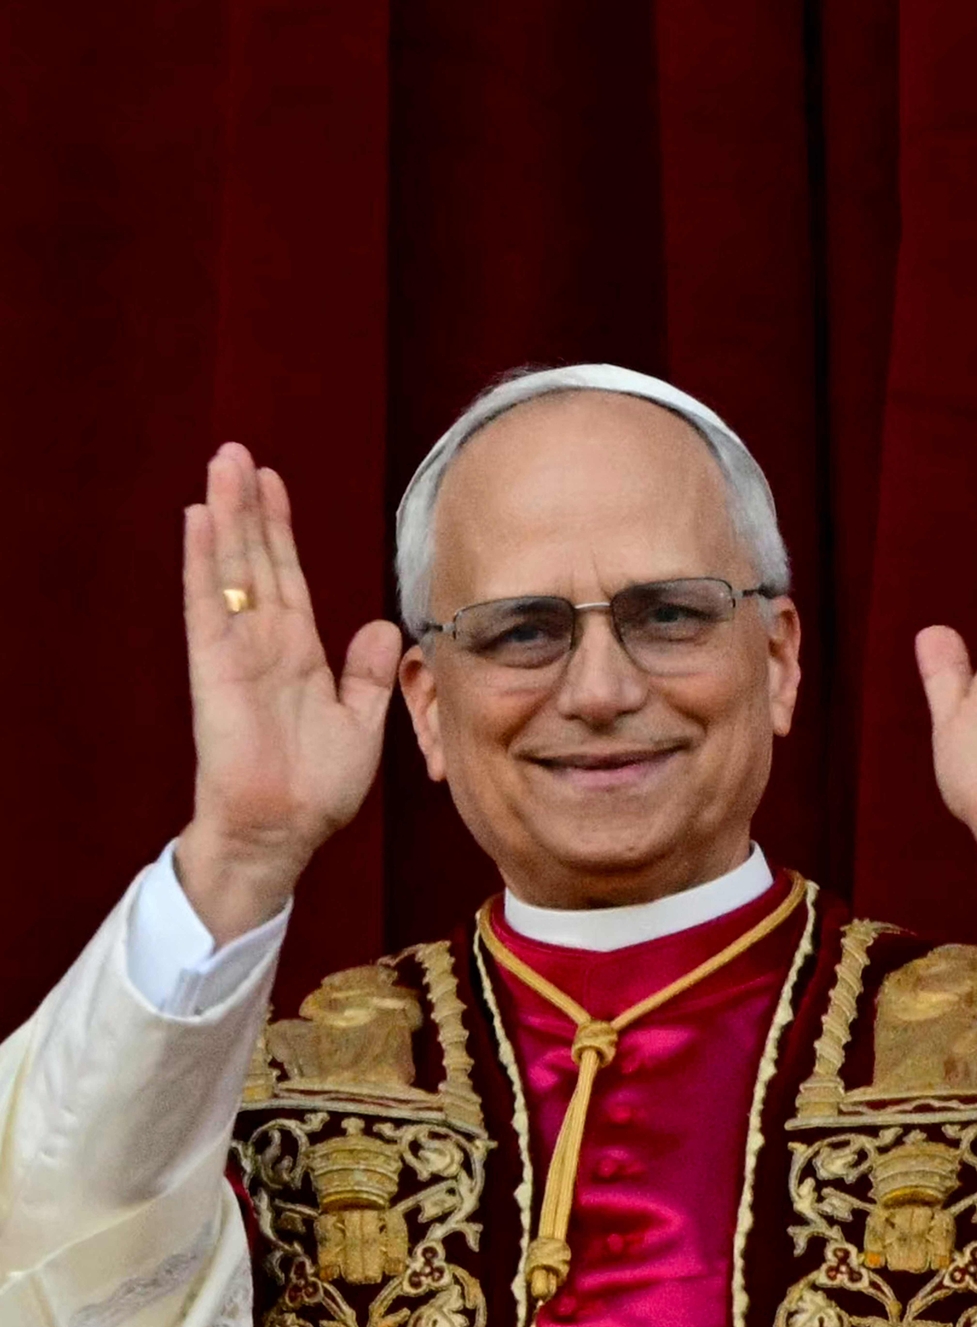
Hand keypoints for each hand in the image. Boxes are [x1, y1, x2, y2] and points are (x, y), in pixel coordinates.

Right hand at [175, 443, 401, 941]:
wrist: (282, 832)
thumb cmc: (316, 789)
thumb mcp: (360, 723)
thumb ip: (369, 674)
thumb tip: (386, 626)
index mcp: (299, 654)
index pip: (288, 577)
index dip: (280, 530)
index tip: (275, 484)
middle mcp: (265, 645)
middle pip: (256, 561)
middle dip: (249, 506)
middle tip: (238, 451)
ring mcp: (238, 653)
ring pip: (231, 570)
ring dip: (226, 516)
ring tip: (222, 463)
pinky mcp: (216, 669)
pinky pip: (207, 606)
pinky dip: (203, 563)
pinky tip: (199, 519)